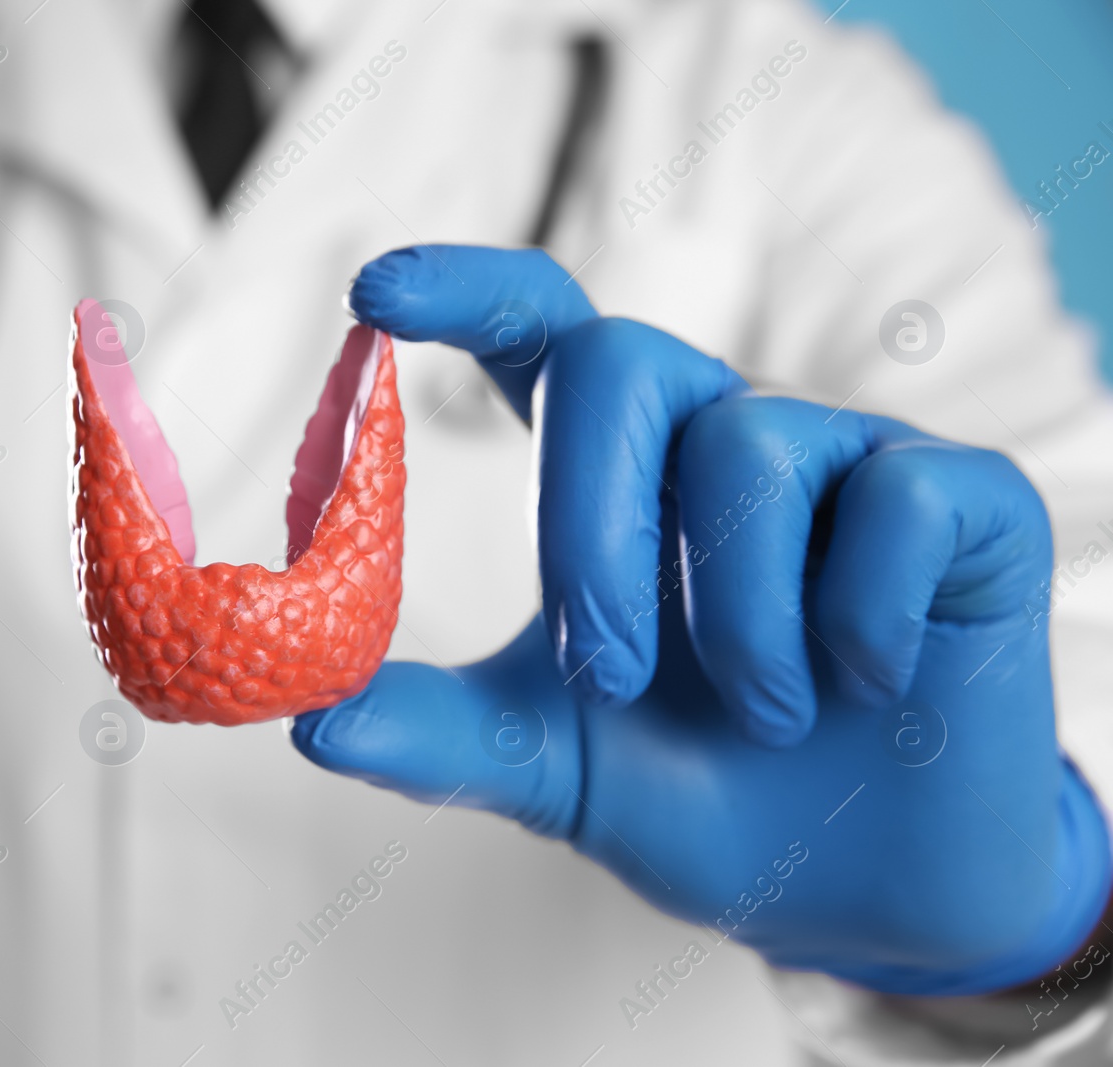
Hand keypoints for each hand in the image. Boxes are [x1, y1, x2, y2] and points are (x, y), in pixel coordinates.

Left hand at [292, 246, 1110, 993]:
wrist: (863, 881)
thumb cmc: (695, 790)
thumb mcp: (551, 764)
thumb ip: (439, 733)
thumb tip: (310, 720)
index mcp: (611, 471)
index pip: (535, 325)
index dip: (462, 289)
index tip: (375, 294)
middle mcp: (717, 432)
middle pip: (623, 365)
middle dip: (591, 531)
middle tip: (606, 675)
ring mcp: (843, 454)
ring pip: (754, 446)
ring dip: (737, 619)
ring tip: (768, 717)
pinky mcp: (961, 497)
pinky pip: (900, 500)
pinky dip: (863, 615)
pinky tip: (870, 678)